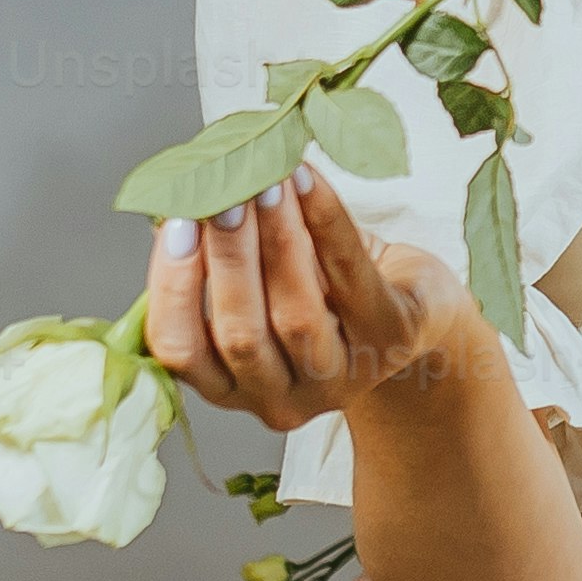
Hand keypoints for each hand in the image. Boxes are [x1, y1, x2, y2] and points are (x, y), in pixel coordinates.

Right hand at [143, 175, 484, 438]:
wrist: (408, 304)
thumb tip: (178, 193)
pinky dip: (325, 221)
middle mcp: (280, 400)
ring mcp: (339, 378)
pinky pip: (351, 277)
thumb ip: (214, 252)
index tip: (176, 223)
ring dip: (275, 240)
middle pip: (240, 335)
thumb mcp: (256, 279)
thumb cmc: (317, 288)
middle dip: (227, 258)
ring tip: (266, 181)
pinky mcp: (390, 341)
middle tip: (222, 194)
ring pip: (296, 316)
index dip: (173, 287)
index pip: (180, 350)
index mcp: (228, 387)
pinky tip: (307, 180)